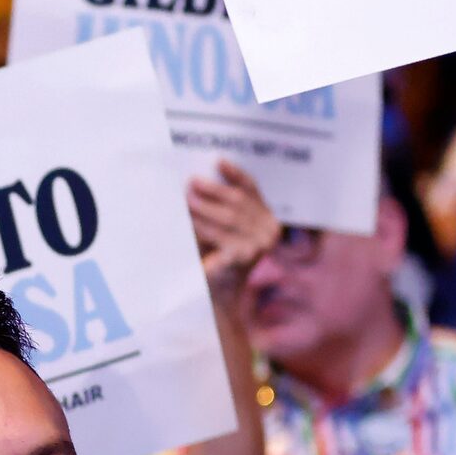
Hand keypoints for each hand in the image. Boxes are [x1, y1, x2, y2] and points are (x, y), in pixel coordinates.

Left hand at [187, 159, 280, 307]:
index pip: (252, 188)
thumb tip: (198, 179)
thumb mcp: (225, 227)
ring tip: (185, 202)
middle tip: (190, 183)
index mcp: (269, 219)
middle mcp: (271, 230)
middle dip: (212, 190)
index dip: (235, 173)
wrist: (219, 293)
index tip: (217, 161)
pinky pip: (219, 236)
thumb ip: (221, 206)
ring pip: (227, 217)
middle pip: (237, 201)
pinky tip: (188, 224)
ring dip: (203, 208)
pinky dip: (202, 228)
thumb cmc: (218, 254)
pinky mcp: (245, 257)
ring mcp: (260, 245)